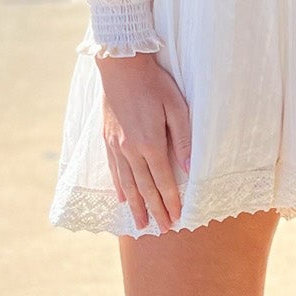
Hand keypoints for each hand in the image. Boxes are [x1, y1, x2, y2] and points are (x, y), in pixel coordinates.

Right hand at [97, 51, 191, 231]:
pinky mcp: (107, 138)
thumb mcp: (177, 107)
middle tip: (161, 229)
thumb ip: (183, 139)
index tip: (176, 218)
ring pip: (127, 183)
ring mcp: (116, 145)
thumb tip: (188, 168)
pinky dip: (119, 186)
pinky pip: (113, 169)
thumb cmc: (154, 84)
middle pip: (144, 187)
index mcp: (150, 143)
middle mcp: (130, 149)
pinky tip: (122, 197)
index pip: (163, 180)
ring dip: (135, 205)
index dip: (171, 201)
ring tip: (140, 223)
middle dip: (154, 210)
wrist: (121, 66)